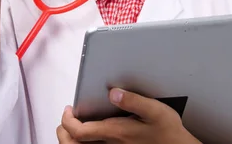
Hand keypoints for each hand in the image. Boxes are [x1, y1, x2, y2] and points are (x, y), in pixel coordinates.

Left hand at [57, 88, 201, 143]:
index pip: (80, 132)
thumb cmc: (167, 131)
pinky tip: (88, 135)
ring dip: (71, 140)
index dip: (68, 121)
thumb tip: (113, 92)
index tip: (68, 109)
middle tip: (65, 118)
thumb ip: (133, 100)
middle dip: (64, 132)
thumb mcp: (155, 111)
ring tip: (71, 126)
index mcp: (115, 132)